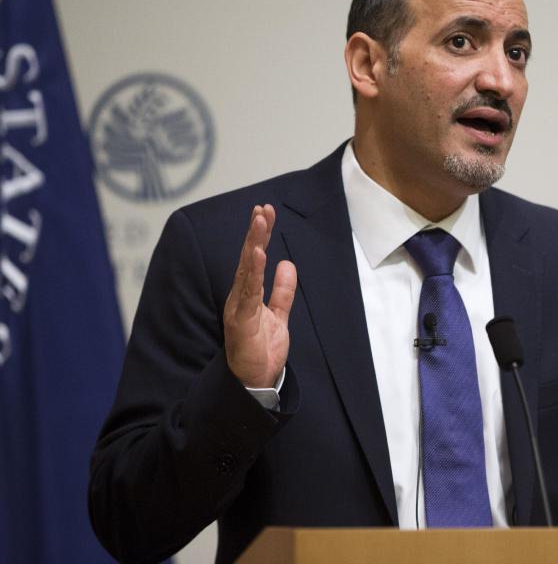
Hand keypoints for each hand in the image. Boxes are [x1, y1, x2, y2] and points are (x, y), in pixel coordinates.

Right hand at [223, 204, 297, 387]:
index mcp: (247, 294)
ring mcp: (239, 306)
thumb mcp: (279, 315)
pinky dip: (252, 271)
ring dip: (253, 243)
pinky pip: (248, 291)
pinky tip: (256, 253)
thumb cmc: (262, 351)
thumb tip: (286, 264)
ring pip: (246, 269)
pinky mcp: (241, 320)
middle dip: (255, 232)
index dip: (260, 235)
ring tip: (260, 220)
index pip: (253, 259)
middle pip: (247, 258)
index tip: (266, 213)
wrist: (254, 381)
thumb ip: (282, 291)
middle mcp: (240, 296)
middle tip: (262, 208)